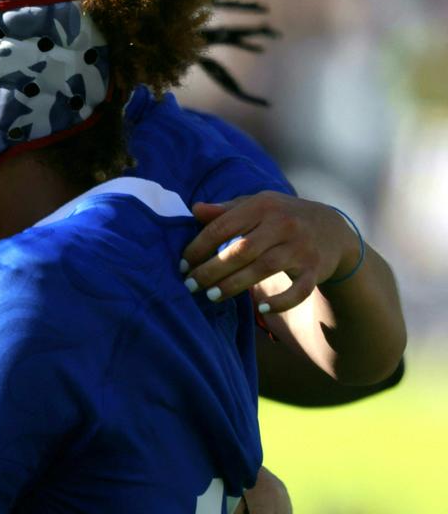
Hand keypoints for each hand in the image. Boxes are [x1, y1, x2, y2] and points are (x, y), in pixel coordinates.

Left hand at [180, 193, 359, 312]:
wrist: (332, 229)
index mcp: (263, 205)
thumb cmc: (280, 217)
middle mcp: (283, 224)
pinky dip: (280, 302)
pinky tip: (260, 308)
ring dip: (234, 285)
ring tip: (211, 296)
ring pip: (264, 268)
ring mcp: (301, 248)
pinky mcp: (316, 269)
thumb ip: (226, 210)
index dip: (199, 247)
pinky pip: (299, 290)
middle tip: (190, 285)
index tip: (182, 264)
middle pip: (241, 250)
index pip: (223, 226)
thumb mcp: (256, 206)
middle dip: (211, 270)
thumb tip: (194, 209)